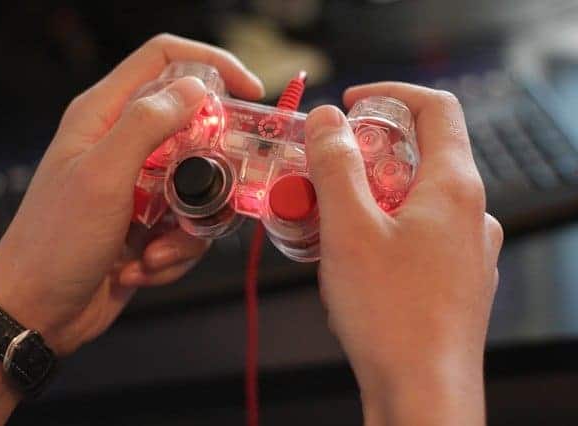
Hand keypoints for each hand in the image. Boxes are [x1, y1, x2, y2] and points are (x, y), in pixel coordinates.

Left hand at [0, 34, 264, 355]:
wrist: (37, 311)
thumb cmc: (54, 243)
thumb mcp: (102, 176)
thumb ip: (147, 125)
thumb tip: (196, 89)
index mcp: (104, 116)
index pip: (165, 61)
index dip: (212, 64)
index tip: (249, 91)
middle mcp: (124, 144)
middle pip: (195, 129)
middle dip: (211, 170)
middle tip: (209, 196)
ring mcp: (140, 186)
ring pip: (200, 187)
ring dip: (186, 229)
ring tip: (151, 252)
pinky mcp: (149, 222)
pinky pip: (188, 227)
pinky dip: (173, 253)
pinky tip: (140, 268)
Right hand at [304, 84, 501, 424]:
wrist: (423, 392)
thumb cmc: (392, 316)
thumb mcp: (348, 228)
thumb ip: (336, 165)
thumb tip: (328, 122)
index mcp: (454, 187)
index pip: (436, 108)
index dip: (390, 95)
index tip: (352, 106)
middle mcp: (472, 213)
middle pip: (421, 154)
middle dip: (366, 155)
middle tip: (325, 173)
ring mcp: (468, 248)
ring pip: (416, 198)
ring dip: (371, 196)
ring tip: (330, 221)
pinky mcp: (456, 277)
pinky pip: (419, 234)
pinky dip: (385, 228)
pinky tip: (354, 258)